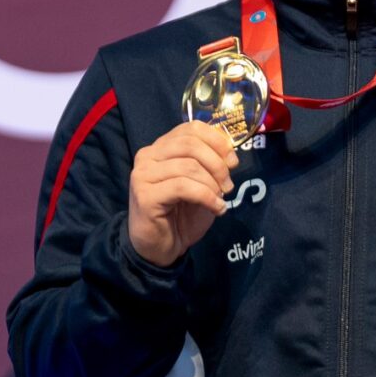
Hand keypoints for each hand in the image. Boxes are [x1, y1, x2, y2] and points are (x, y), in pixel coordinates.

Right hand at [127, 120, 237, 267]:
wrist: (160, 248)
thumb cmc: (181, 214)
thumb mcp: (201, 183)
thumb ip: (209, 164)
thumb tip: (229, 154)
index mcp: (161, 147)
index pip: (191, 128)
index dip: (216, 140)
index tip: (232, 160)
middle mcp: (147, 156)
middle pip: (190, 144)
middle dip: (217, 163)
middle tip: (228, 184)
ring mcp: (143, 175)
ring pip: (189, 166)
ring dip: (213, 184)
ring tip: (221, 199)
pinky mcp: (145, 195)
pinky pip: (183, 187)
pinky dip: (206, 197)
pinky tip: (216, 208)